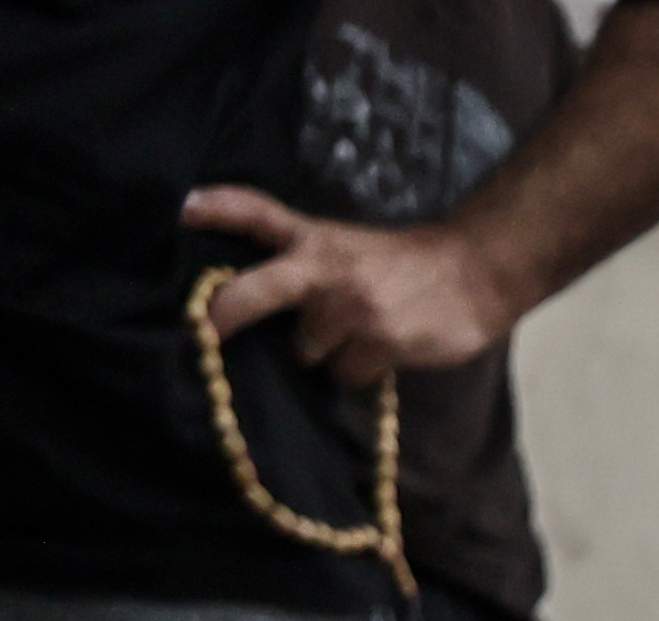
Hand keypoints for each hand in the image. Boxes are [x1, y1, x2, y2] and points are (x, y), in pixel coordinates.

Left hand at [181, 189, 518, 384]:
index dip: (217, 208)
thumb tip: (260, 305)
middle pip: (253, 291)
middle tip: (207, 330)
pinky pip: (346, 375)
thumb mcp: (350, 247)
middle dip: (225, 315)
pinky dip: (362, 371)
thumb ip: (306, 263)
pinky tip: (386, 349)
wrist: (475, 273)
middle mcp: (324, 267)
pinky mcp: (378, 340)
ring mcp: (350, 305)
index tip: (184, 209)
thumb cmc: (407, 266)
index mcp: (314, 238)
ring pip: (306, 352)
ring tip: (362, 334)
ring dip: (327, 352)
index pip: (257, 213)